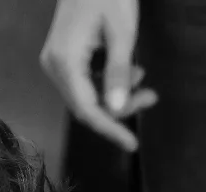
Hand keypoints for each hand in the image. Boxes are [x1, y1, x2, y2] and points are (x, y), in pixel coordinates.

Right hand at [40, 0, 157, 151]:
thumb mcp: (122, 33)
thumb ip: (119, 73)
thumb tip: (116, 110)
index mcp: (65, 60)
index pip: (87, 109)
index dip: (110, 129)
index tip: (131, 144)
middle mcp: (54, 65)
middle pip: (86, 106)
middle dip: (119, 109)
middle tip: (151, 96)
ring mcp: (56, 61)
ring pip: (87, 96)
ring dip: (116, 95)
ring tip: (142, 78)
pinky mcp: (63, 57)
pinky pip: (85, 83)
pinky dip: (107, 83)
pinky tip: (128, 71)